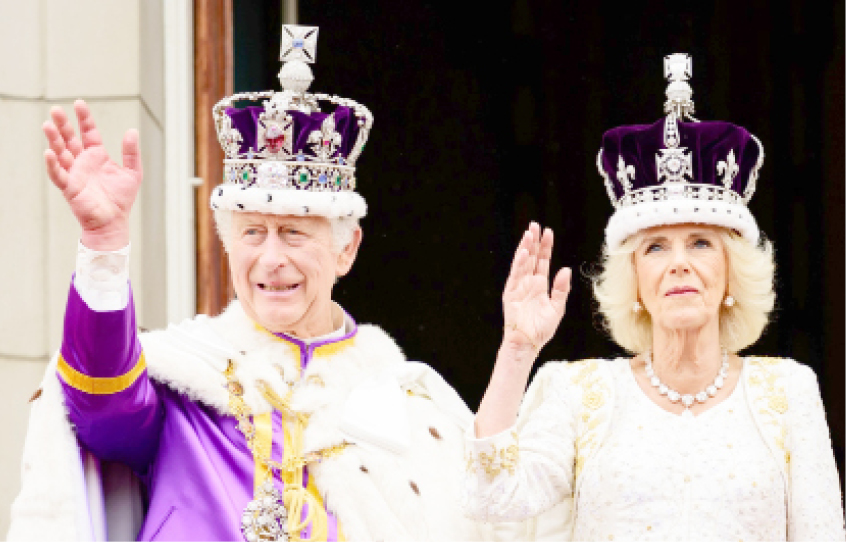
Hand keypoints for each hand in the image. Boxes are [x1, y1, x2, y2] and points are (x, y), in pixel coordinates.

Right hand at [43, 100, 142, 250]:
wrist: (114, 221)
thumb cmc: (121, 199)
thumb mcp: (133, 172)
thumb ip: (131, 152)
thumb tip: (131, 130)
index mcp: (97, 156)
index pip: (88, 132)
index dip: (84, 118)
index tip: (79, 103)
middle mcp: (83, 162)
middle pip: (70, 139)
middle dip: (63, 124)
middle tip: (56, 110)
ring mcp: (74, 173)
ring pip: (60, 152)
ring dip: (54, 139)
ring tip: (48, 125)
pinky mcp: (69, 187)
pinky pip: (57, 174)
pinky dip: (52, 164)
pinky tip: (49, 152)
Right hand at [501, 222, 571, 352]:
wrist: (528, 343)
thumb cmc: (541, 329)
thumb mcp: (557, 308)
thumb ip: (561, 289)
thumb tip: (565, 269)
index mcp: (540, 285)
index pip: (542, 261)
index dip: (545, 247)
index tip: (548, 232)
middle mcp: (529, 283)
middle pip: (531, 258)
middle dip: (534, 242)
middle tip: (535, 225)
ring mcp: (519, 287)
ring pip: (523, 263)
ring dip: (525, 248)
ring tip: (529, 233)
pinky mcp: (511, 293)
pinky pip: (515, 275)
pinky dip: (519, 264)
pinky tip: (523, 252)